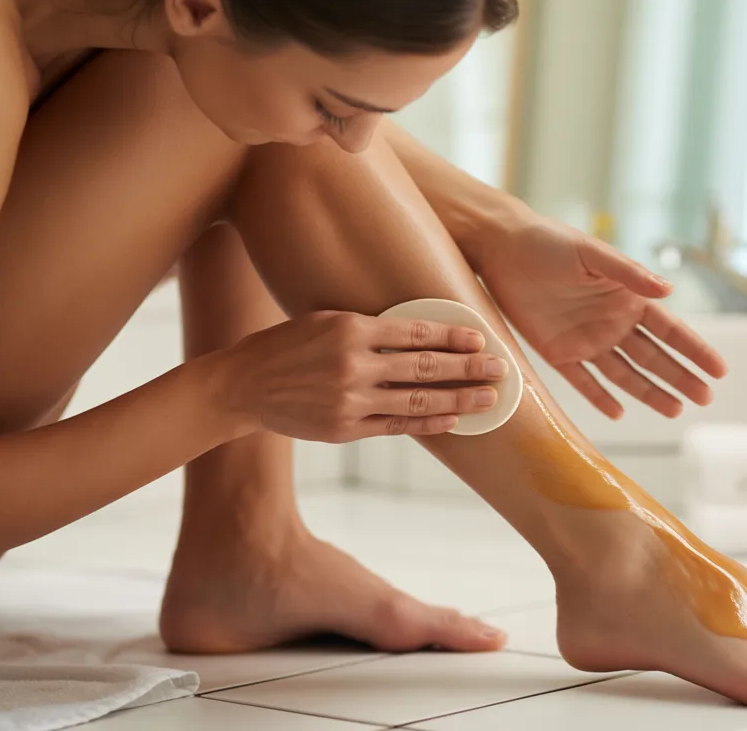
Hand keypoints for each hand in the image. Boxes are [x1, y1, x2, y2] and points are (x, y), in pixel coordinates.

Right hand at [222, 311, 506, 441]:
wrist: (244, 385)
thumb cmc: (288, 345)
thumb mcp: (325, 319)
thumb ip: (369, 327)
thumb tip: (420, 331)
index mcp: (350, 330)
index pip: (415, 332)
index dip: (452, 336)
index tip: (481, 338)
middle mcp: (353, 366)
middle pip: (425, 367)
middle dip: (469, 369)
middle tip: (502, 369)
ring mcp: (350, 401)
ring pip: (417, 400)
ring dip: (459, 400)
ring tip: (489, 399)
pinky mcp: (345, 429)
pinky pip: (396, 426)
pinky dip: (428, 423)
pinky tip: (453, 419)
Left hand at [479, 217, 726, 418]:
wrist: (502, 248)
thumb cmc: (550, 242)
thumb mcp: (591, 254)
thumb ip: (629, 274)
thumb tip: (668, 290)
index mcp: (627, 298)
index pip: (670, 330)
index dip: (694, 350)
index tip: (719, 371)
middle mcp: (612, 322)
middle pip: (654, 358)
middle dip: (681, 378)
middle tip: (705, 399)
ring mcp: (586, 340)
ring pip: (626, 374)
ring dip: (650, 393)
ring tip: (675, 411)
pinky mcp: (557, 353)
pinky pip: (583, 382)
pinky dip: (600, 398)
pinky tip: (619, 413)